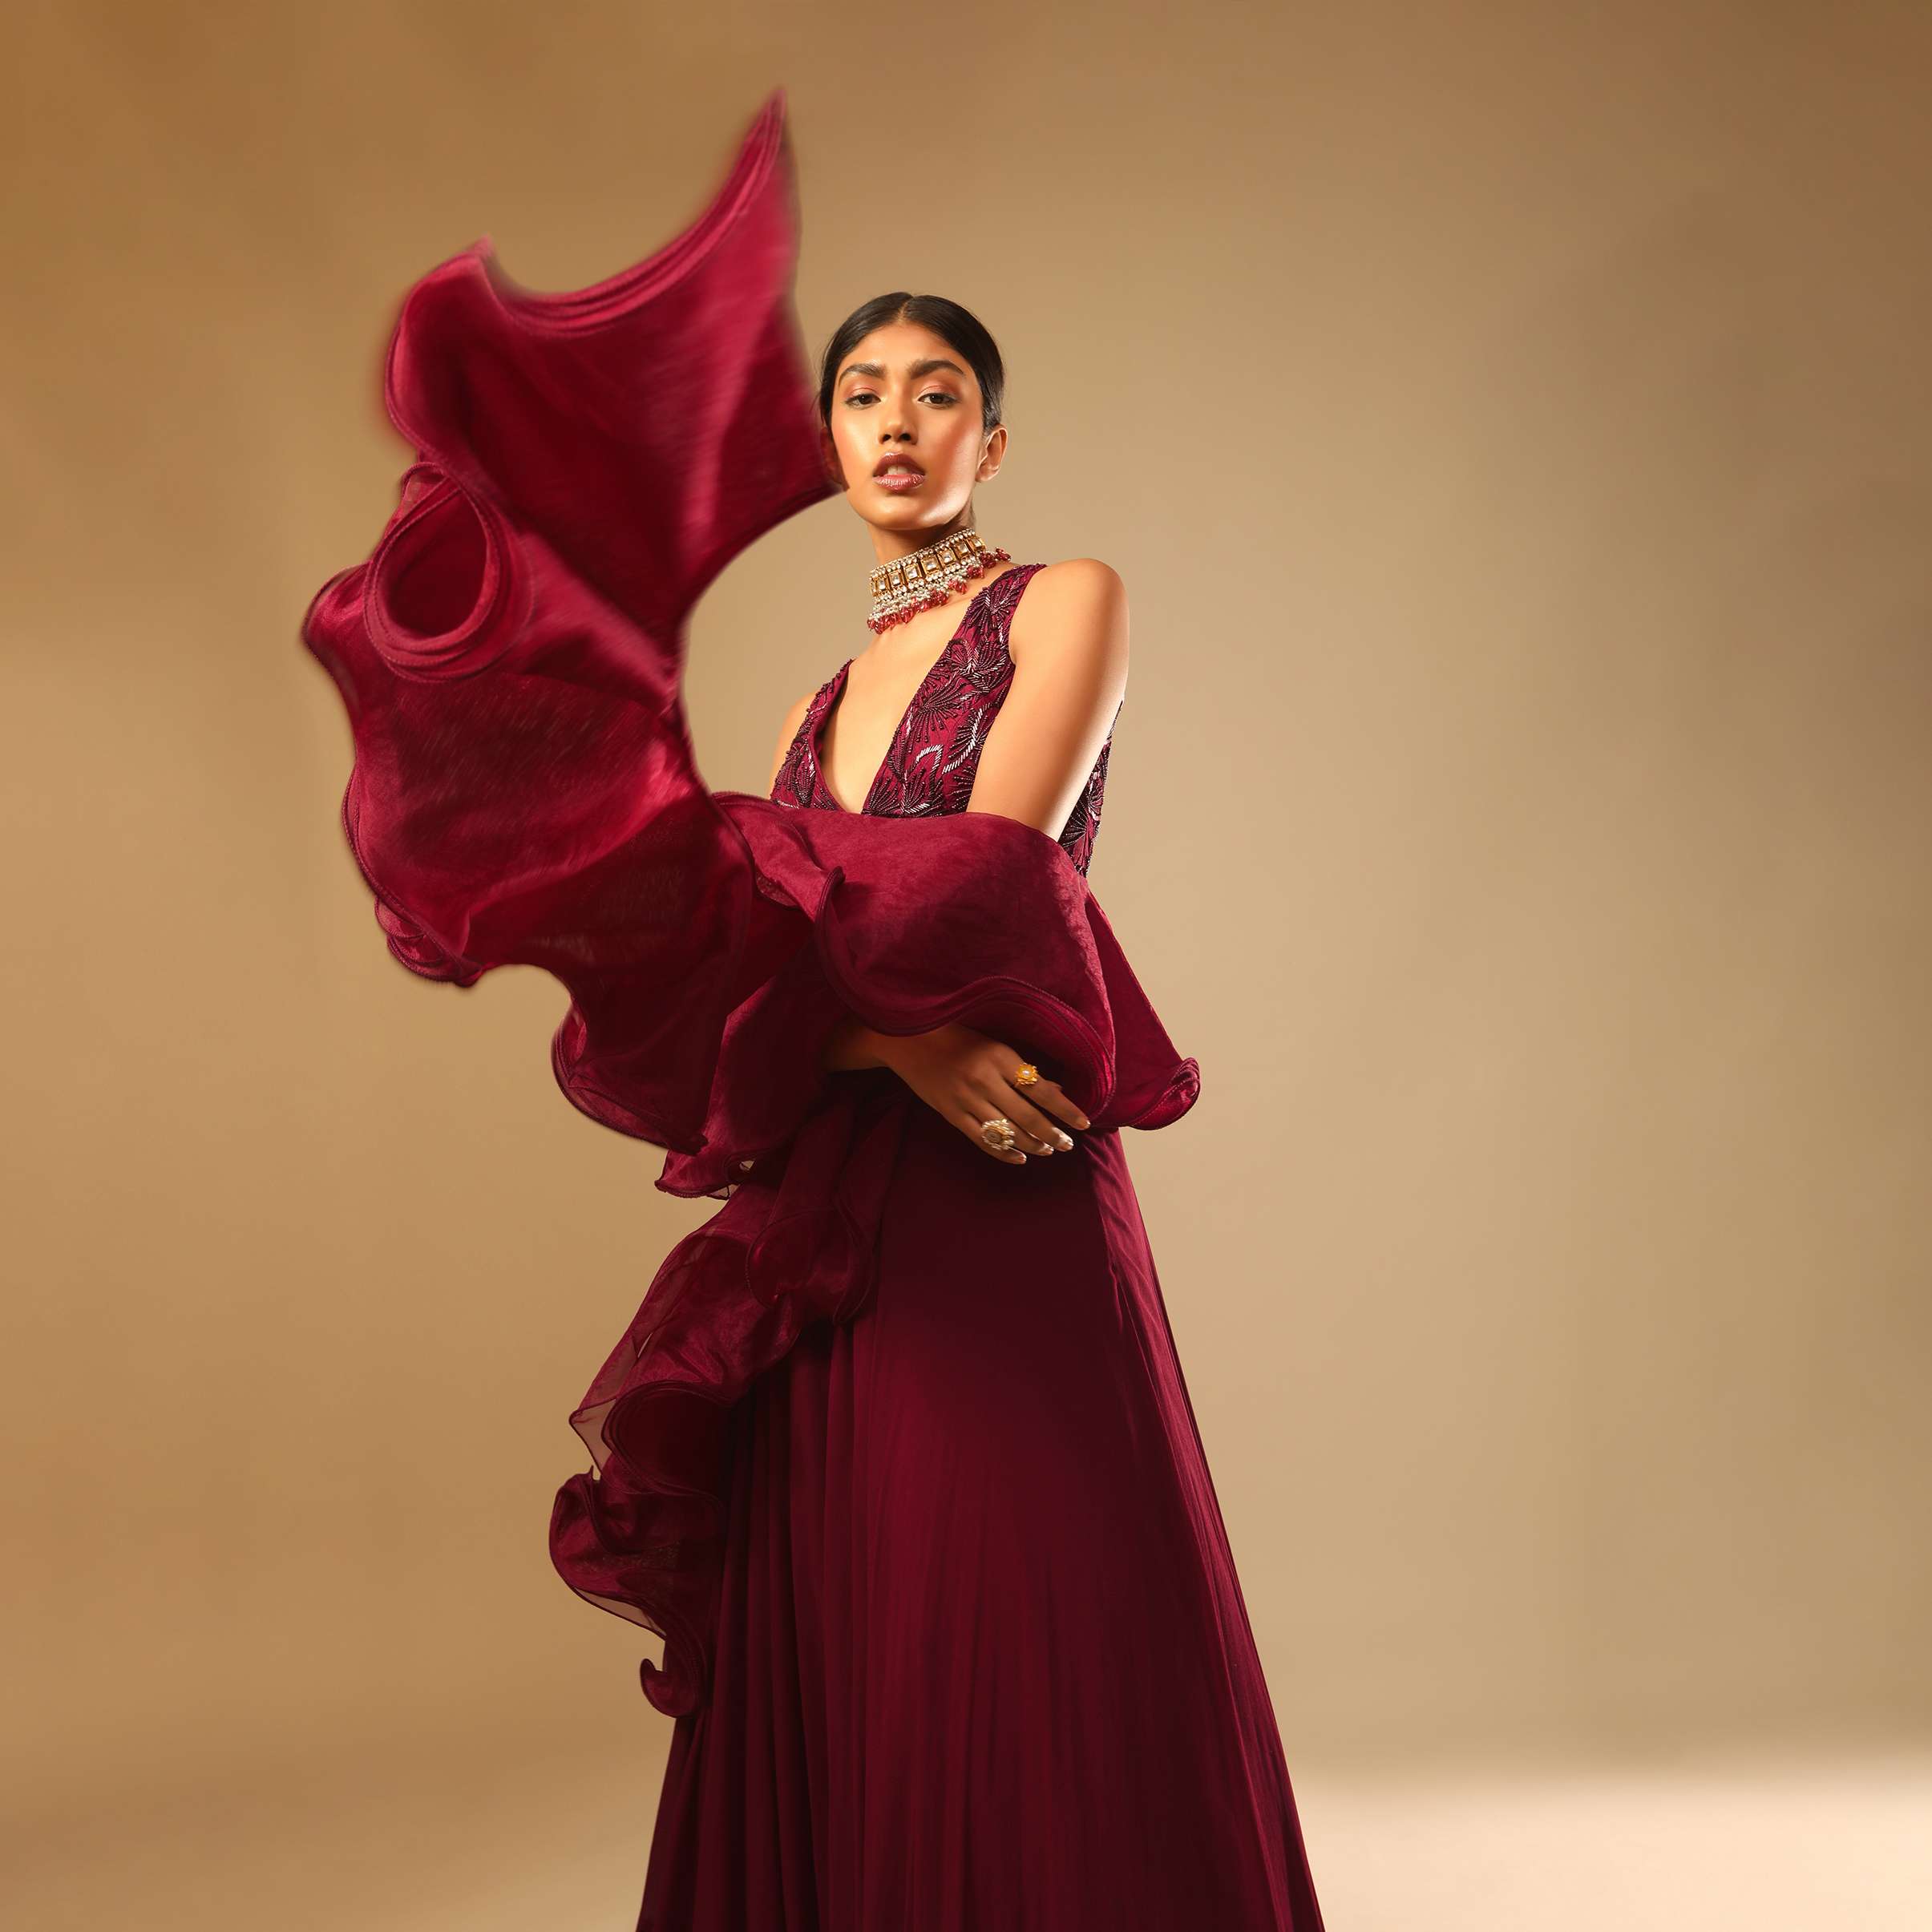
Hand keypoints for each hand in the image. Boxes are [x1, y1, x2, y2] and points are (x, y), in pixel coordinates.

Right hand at [872, 1022, 1091, 1164]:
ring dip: (1032, 1145)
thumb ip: (1022, 1069)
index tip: (1083, 1122)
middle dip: (1052, 1134)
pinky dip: (1003, 1152)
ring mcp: (966, 1100)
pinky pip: (982, 1140)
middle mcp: (984, 1080)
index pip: (1041, 1089)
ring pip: (1007, 1132)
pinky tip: (1019, 1157)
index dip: (1064, 1109)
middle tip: (1068, 1144)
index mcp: (999, 1057)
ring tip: (1048, 1149)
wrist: (908, 1040)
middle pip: (1027, 1116)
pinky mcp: (951, 1114)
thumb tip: (1055, 1091)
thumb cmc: (957, 1037)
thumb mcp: (993, 1045)